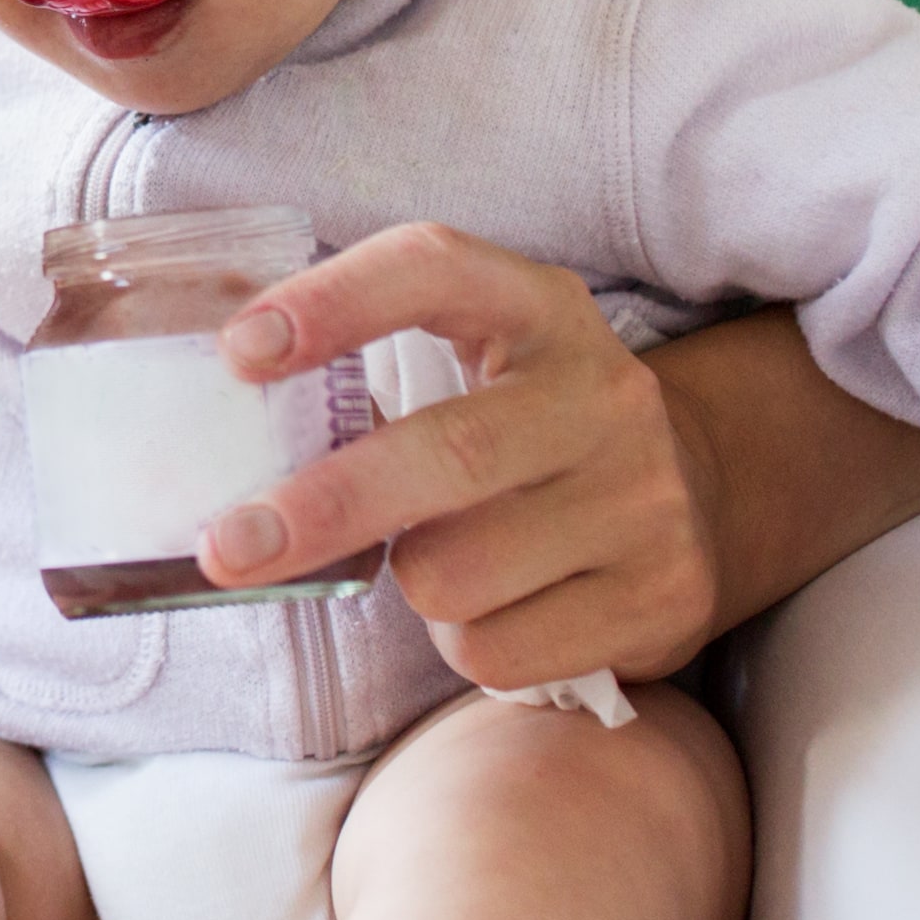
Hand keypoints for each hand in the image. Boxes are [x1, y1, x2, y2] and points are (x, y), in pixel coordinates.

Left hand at [185, 226, 728, 691]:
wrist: (699, 500)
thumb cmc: (530, 434)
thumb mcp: (477, 366)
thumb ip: (375, 375)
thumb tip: (220, 445)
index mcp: (538, 308)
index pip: (435, 269)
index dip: (336, 302)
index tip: (241, 352)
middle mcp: (604, 394)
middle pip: (444, 454)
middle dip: (321, 508)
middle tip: (229, 545)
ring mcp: (643, 498)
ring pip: (454, 575)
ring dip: (413, 585)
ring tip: (445, 562)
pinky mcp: (661, 595)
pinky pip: (497, 651)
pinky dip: (468, 646)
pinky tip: (505, 609)